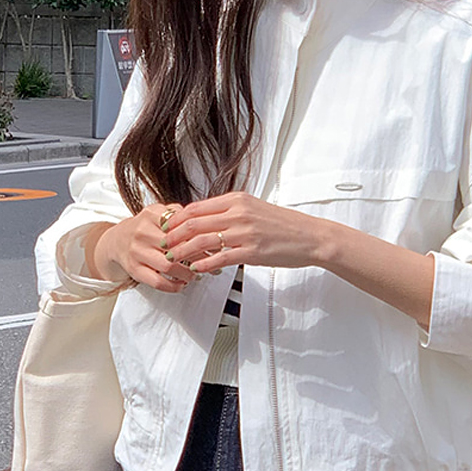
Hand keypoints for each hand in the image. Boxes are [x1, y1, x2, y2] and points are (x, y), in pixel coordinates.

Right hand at [92, 203, 201, 292]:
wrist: (117, 240)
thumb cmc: (145, 227)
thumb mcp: (158, 212)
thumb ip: (178, 213)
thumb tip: (204, 223)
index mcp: (150, 215)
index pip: (179, 226)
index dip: (198, 236)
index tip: (210, 243)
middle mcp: (142, 232)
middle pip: (176, 247)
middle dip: (197, 256)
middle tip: (210, 261)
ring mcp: (137, 252)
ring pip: (168, 266)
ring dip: (187, 273)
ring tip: (196, 273)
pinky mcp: (134, 270)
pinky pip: (157, 282)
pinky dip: (173, 286)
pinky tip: (181, 284)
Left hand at [162, 192, 323, 273]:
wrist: (309, 236)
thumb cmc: (283, 225)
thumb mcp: (253, 208)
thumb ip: (229, 211)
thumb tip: (205, 219)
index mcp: (236, 200)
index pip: (195, 208)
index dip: (176, 220)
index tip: (165, 229)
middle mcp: (238, 213)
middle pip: (193, 223)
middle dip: (172, 236)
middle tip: (162, 246)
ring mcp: (244, 232)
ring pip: (202, 241)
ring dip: (183, 251)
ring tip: (173, 259)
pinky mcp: (251, 251)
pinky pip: (220, 258)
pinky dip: (203, 264)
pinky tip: (195, 270)